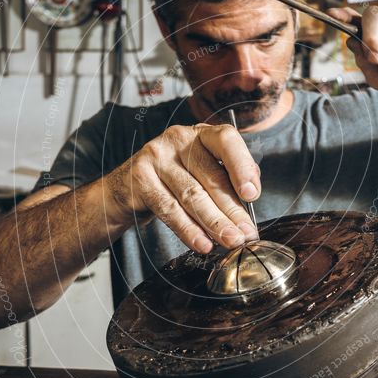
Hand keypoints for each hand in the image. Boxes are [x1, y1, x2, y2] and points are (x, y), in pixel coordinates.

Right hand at [105, 124, 259, 253]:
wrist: (126, 188)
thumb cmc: (173, 180)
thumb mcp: (201, 171)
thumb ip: (227, 176)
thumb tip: (252, 190)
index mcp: (201, 133)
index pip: (226, 140)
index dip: (242, 166)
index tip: (252, 195)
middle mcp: (178, 139)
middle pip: (211, 176)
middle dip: (232, 210)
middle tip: (246, 234)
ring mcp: (157, 157)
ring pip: (192, 195)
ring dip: (215, 223)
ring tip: (230, 240)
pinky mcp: (140, 179)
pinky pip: (169, 209)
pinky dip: (189, 230)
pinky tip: (203, 243)